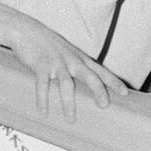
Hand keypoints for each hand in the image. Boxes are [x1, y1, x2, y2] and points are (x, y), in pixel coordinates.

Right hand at [9, 21, 128, 121]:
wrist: (26, 30)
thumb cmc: (47, 44)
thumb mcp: (66, 52)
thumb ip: (76, 65)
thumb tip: (85, 85)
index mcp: (78, 58)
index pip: (100, 70)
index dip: (113, 81)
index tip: (125, 93)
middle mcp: (70, 59)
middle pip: (89, 75)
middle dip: (98, 90)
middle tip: (104, 105)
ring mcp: (56, 62)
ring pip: (66, 83)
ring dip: (69, 103)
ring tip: (71, 119)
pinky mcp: (40, 65)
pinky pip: (43, 84)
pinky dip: (43, 99)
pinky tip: (44, 112)